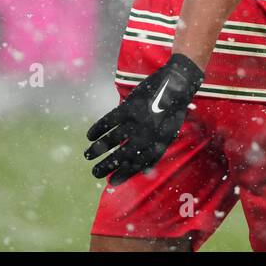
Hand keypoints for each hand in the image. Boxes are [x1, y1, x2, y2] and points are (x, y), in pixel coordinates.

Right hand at [84, 53, 203, 184]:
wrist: (177, 84)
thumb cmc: (172, 112)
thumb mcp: (169, 134)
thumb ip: (156, 151)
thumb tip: (145, 172)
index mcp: (158, 144)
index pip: (138, 164)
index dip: (124, 174)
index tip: (111, 181)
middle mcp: (147, 135)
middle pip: (122, 155)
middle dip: (107, 166)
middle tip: (95, 173)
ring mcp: (137, 121)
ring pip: (112, 140)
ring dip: (97, 149)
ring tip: (87, 155)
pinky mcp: (129, 107)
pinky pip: (109, 121)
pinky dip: (98, 129)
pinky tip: (90, 136)